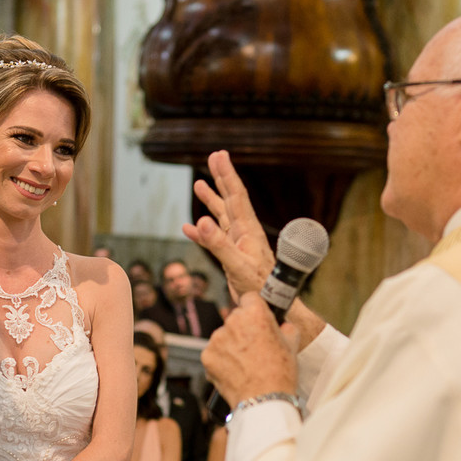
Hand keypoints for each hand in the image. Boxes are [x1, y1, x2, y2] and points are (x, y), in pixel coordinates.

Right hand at [184, 151, 275, 300]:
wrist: (270, 304)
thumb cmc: (259, 287)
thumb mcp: (237, 265)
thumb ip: (218, 244)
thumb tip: (201, 221)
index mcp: (247, 230)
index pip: (235, 196)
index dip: (226, 175)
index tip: (219, 156)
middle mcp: (243, 232)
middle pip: (230, 199)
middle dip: (221, 178)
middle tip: (214, 157)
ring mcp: (237, 243)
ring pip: (221, 216)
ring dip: (211, 200)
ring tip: (199, 185)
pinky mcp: (232, 256)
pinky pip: (213, 239)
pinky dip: (201, 232)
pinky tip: (189, 228)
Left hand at [202, 292, 299, 406]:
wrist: (263, 400)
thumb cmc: (280, 374)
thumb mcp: (292, 345)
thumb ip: (286, 328)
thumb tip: (283, 325)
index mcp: (255, 314)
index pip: (249, 298)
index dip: (254, 308)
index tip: (257, 319)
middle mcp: (233, 321)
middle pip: (235, 318)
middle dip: (243, 330)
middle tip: (255, 348)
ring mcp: (217, 339)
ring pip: (223, 336)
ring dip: (231, 346)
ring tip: (245, 364)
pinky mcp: (207, 355)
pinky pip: (214, 353)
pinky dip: (221, 361)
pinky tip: (234, 371)